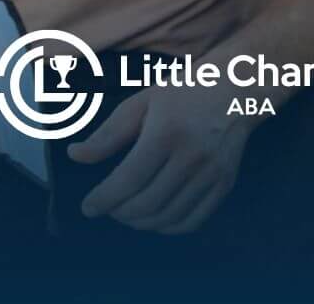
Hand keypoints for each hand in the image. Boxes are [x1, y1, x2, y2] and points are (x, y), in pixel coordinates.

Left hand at [68, 81, 255, 234]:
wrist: (238, 87)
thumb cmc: (184, 90)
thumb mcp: (142, 102)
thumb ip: (108, 133)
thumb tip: (76, 156)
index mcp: (167, 132)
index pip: (129, 180)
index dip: (103, 199)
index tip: (88, 207)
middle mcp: (192, 156)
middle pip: (147, 203)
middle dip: (119, 212)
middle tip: (107, 207)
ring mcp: (212, 173)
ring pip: (168, 217)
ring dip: (140, 222)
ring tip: (126, 212)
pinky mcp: (225, 183)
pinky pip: (192, 221)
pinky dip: (168, 227)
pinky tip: (154, 216)